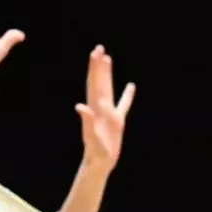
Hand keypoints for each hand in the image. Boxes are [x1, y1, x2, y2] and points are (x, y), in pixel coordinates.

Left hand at [73, 46, 134, 174]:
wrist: (99, 163)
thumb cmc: (95, 152)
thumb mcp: (91, 137)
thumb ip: (87, 121)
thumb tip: (80, 106)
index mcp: (96, 108)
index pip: (94, 83)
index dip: (95, 68)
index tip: (96, 53)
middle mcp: (101, 107)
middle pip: (99, 82)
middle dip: (99, 65)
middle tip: (98, 48)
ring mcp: (109, 113)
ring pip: (109, 89)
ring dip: (108, 74)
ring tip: (108, 59)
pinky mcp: (117, 122)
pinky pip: (124, 105)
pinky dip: (127, 95)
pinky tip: (131, 86)